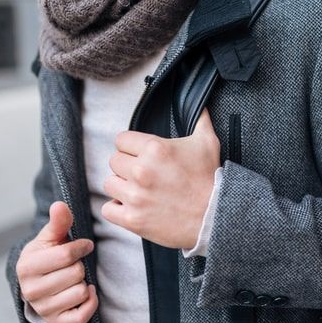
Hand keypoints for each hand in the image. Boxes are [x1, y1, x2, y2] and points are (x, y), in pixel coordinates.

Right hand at [16, 201, 97, 322]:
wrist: (37, 282)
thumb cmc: (46, 255)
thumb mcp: (49, 237)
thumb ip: (57, 222)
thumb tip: (60, 205)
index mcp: (27, 266)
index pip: (66, 255)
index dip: (81, 247)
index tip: (84, 245)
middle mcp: (31, 290)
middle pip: (76, 273)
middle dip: (80, 265)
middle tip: (73, 265)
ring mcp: (42, 308)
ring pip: (80, 292)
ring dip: (84, 282)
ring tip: (73, 278)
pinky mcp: (55, 321)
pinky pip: (82, 315)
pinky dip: (90, 302)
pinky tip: (86, 291)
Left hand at [102, 108, 220, 248]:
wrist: (214, 216)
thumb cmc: (210, 179)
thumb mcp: (208, 142)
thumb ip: (199, 118)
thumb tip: (200, 103)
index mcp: (155, 148)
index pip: (121, 140)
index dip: (131, 146)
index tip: (139, 154)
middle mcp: (141, 171)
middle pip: (114, 161)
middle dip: (127, 166)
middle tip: (142, 173)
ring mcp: (135, 196)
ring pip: (109, 183)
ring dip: (121, 186)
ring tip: (137, 189)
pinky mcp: (133, 219)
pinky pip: (107, 209)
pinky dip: (116, 209)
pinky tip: (131, 206)